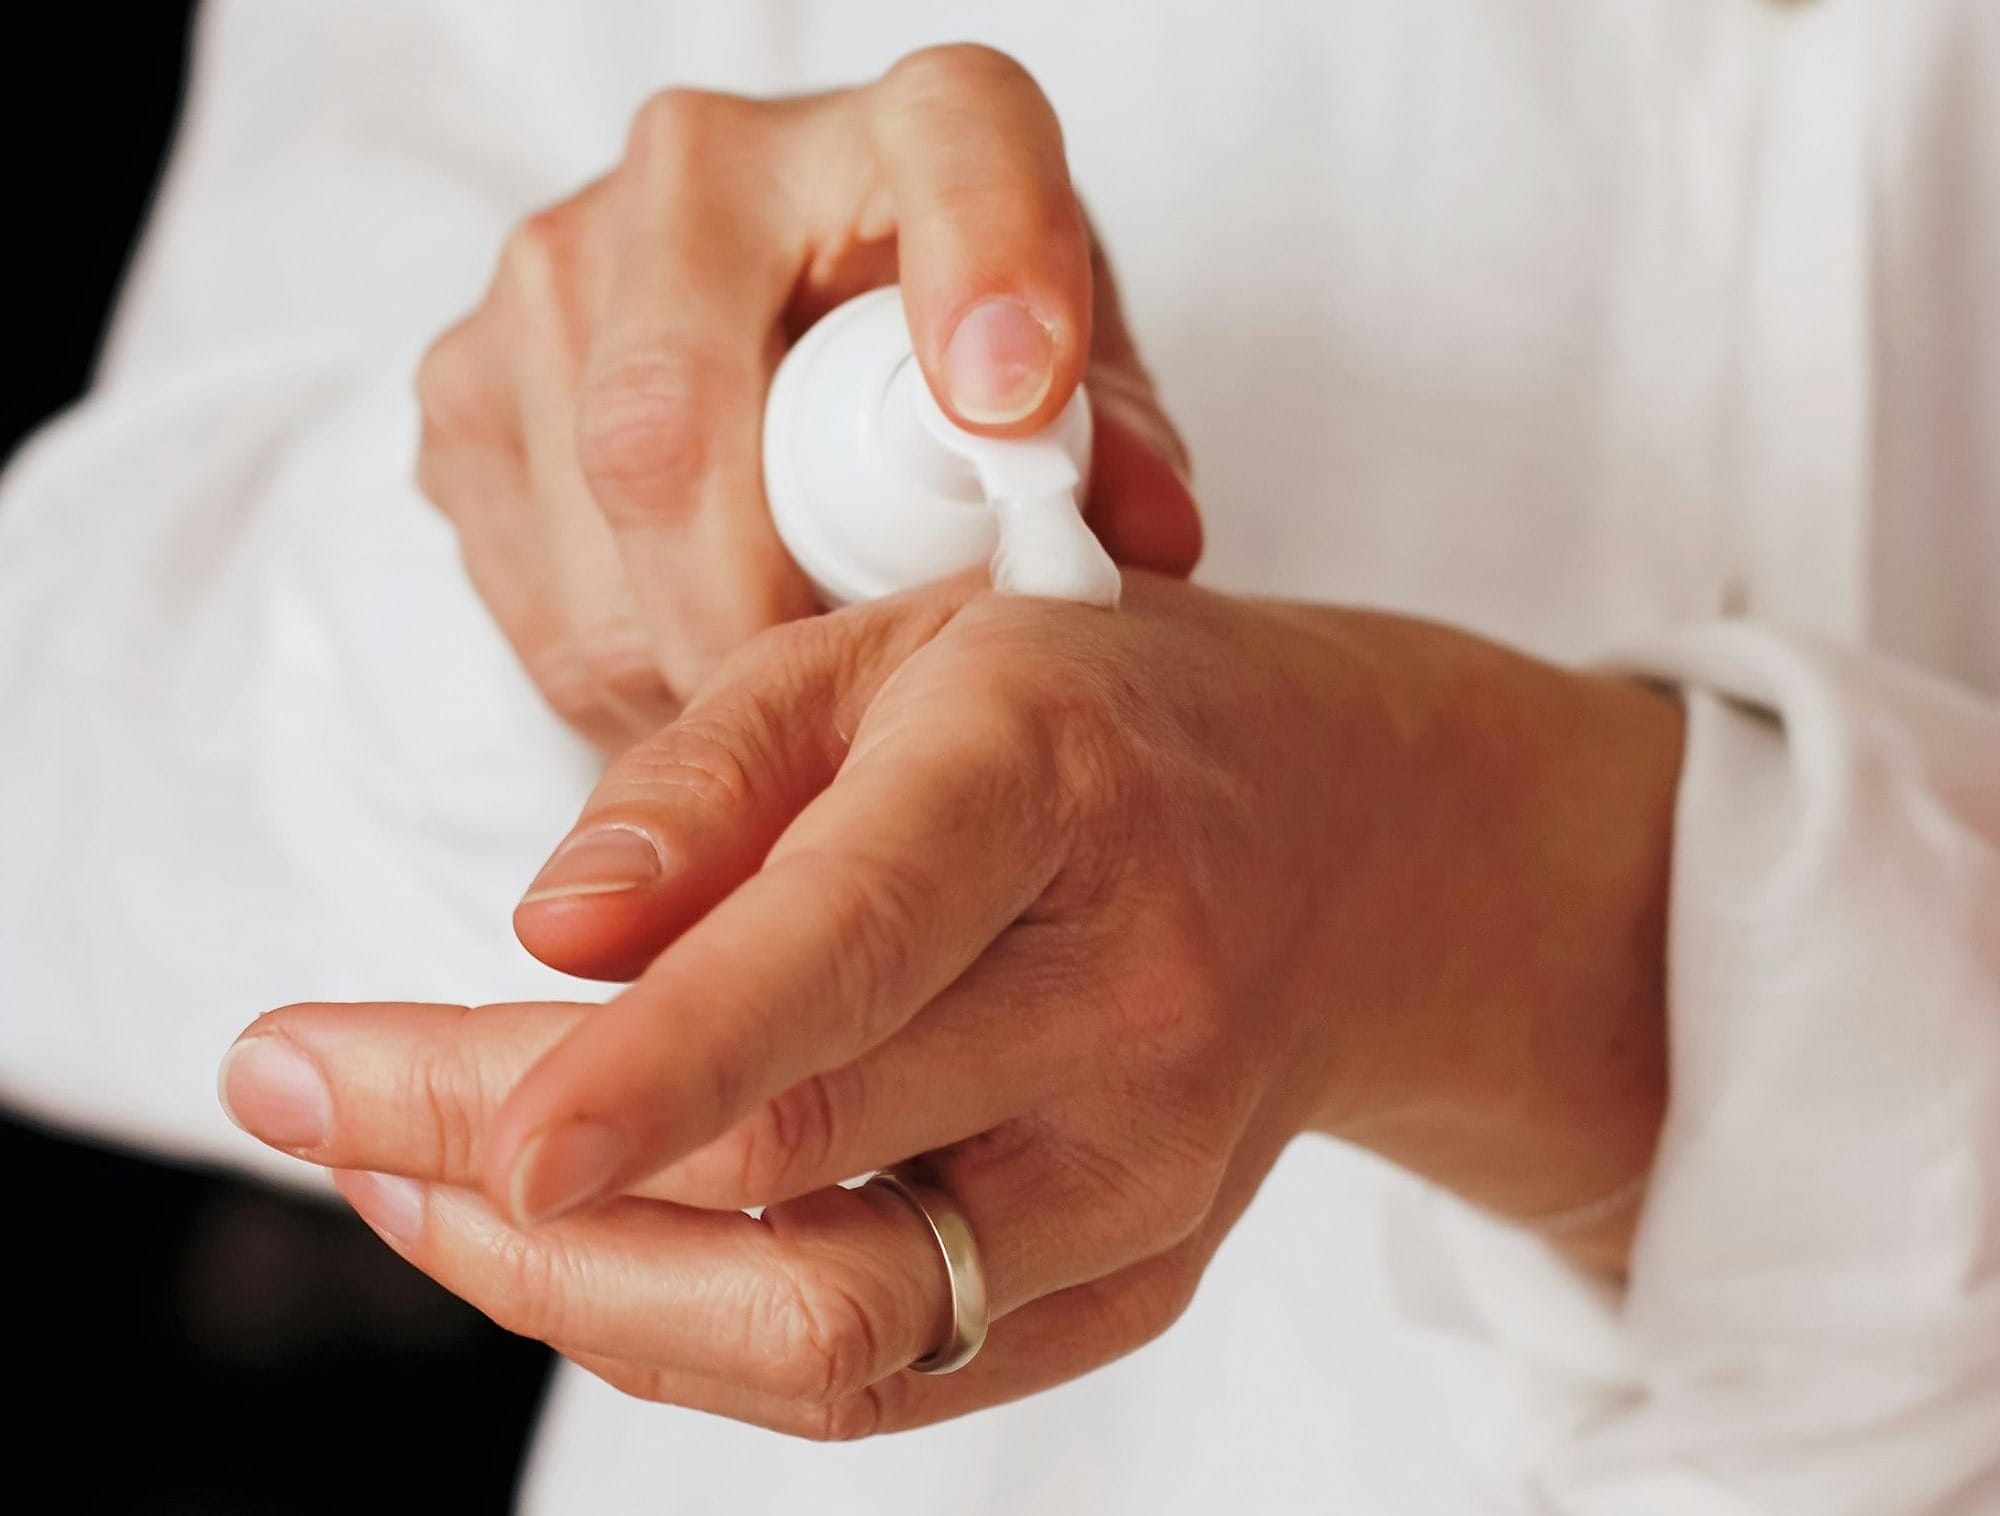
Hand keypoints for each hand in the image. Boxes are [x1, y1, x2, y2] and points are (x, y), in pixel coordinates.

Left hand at [222, 575, 1680, 1435]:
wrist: (1361, 846)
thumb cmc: (1105, 716)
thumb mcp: (902, 649)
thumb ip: (711, 780)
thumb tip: (545, 938)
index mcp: (1049, 790)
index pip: (847, 951)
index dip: (651, 1066)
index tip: (468, 1136)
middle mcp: (1123, 1009)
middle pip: (792, 1173)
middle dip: (502, 1173)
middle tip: (319, 1097)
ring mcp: (1145, 1178)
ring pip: (830, 1328)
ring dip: (577, 1288)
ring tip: (415, 1180)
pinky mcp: (1135, 1283)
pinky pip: (884, 1372)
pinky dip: (693, 1329)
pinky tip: (586, 1242)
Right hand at [415, 45, 1199, 750]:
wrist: (784, 332)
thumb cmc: (953, 363)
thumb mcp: (1071, 394)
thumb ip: (1115, 456)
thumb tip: (1143, 540)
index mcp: (911, 127)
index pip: (958, 154)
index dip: (985, 271)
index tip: (1013, 404)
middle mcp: (702, 165)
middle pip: (676, 424)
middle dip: (760, 619)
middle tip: (840, 718)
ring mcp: (554, 267)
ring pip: (593, 526)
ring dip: (691, 663)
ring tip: (783, 701)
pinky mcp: (466, 383)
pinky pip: (531, 586)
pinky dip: (620, 671)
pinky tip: (701, 662)